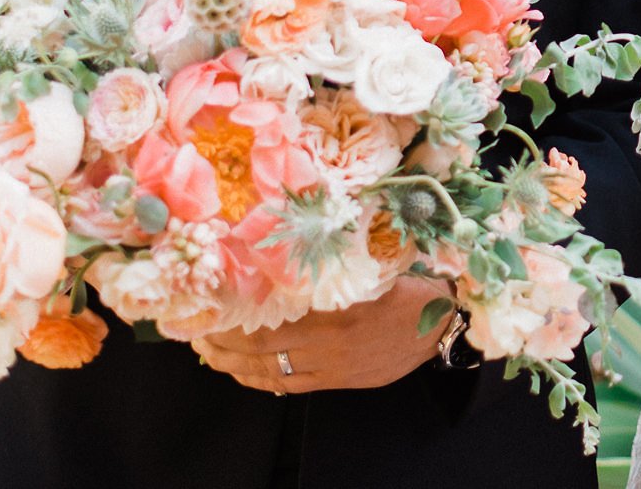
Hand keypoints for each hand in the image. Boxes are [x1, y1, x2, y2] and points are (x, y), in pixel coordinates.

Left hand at [191, 274, 452, 393]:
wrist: (444, 319)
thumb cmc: (408, 282)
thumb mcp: (369, 264)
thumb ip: (328, 266)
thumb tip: (282, 254)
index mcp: (335, 311)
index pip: (271, 321)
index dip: (235, 321)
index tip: (210, 310)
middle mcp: (331, 344)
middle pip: (264, 350)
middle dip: (226, 346)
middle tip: (197, 338)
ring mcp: (336, 366)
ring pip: (274, 372)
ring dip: (238, 367)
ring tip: (211, 357)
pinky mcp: (343, 380)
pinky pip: (295, 386)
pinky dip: (267, 381)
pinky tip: (249, 375)